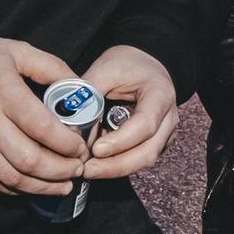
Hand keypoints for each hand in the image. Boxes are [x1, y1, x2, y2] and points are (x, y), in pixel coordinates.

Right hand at [0, 38, 88, 195]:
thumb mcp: (17, 52)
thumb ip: (52, 67)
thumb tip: (80, 90)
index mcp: (4, 92)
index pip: (42, 128)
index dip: (67, 144)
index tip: (81, 147)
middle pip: (29, 160)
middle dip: (61, 170)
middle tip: (79, 168)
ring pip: (13, 177)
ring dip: (44, 186)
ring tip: (65, 184)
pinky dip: (18, 189)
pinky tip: (36, 186)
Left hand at [82, 45, 180, 178]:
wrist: (144, 63)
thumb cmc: (126, 64)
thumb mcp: (105, 69)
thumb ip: (88, 95)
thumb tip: (65, 124)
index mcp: (160, 95)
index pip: (145, 125)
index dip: (121, 141)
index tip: (96, 149)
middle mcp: (168, 118)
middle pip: (148, 151)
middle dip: (116, 166)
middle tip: (87, 170)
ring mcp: (165, 133)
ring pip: (145, 160)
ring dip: (116, 169)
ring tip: (89, 169)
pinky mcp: (155, 142)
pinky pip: (139, 159)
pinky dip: (118, 164)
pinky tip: (98, 162)